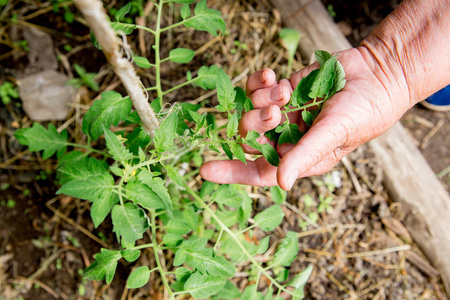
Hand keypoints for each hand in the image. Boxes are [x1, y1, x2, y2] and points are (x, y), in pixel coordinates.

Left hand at [200, 47, 409, 189]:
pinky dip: (258, 81)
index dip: (232, 171)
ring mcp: (283, 113)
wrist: (377, 74)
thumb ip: (306, 155)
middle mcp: (286, 139)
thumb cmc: (364, 112)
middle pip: (249, 137)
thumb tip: (282, 183)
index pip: (258, 171)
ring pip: (249, 110)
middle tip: (275, 110)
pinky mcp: (282, 90)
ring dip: (260, 99)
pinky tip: (270, 75)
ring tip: (284, 89)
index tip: (204, 169)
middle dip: (254, 123)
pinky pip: (256, 88)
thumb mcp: (334, 135)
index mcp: (298, 158)